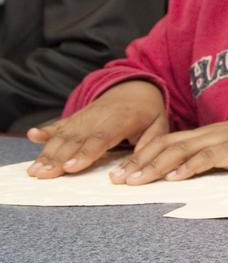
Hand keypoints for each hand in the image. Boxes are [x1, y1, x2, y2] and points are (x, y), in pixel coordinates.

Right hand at [27, 80, 167, 177]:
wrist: (135, 88)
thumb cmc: (149, 111)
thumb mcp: (159, 125)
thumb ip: (150, 144)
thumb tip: (138, 168)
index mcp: (121, 119)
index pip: (100, 138)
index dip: (85, 153)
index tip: (71, 167)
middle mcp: (98, 117)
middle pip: (76, 139)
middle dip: (58, 157)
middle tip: (44, 174)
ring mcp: (84, 117)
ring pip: (64, 135)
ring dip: (48, 152)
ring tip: (35, 169)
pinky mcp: (76, 118)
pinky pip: (59, 125)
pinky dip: (45, 131)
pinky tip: (32, 135)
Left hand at [107, 108, 227, 184]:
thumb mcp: (227, 149)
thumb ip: (205, 159)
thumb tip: (178, 176)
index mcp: (202, 135)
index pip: (162, 142)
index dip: (138, 156)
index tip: (117, 172)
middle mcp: (206, 135)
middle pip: (164, 145)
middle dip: (138, 162)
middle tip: (117, 179)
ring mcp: (221, 140)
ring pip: (180, 151)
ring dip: (155, 166)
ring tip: (136, 180)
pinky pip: (208, 157)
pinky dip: (188, 167)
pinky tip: (174, 178)